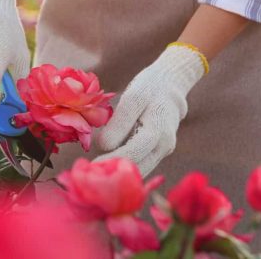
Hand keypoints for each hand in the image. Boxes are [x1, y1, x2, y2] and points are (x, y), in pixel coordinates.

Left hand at [93, 44, 206, 175]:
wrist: (170, 86)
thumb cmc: (149, 89)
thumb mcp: (133, 98)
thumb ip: (120, 122)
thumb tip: (104, 146)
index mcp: (158, 131)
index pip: (133, 153)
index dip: (112, 161)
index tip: (93, 167)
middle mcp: (164, 146)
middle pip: (137, 167)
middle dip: (114, 173)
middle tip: (90, 175)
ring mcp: (163, 151)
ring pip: (140, 169)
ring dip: (119, 173)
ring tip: (96, 172)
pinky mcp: (157, 152)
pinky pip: (141, 164)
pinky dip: (126, 167)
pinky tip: (107, 165)